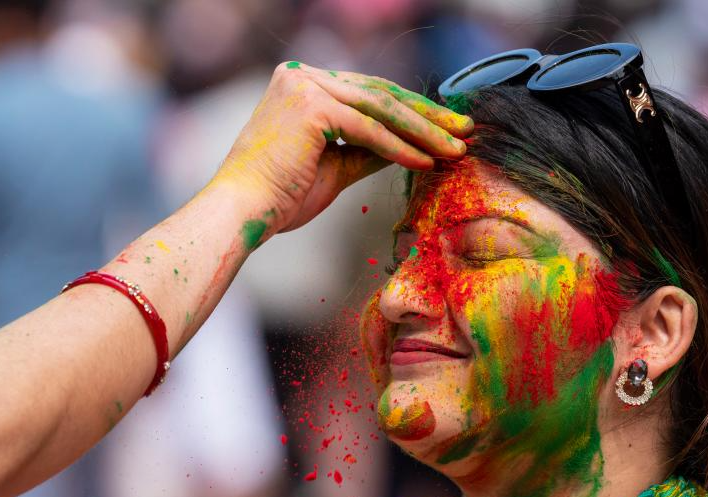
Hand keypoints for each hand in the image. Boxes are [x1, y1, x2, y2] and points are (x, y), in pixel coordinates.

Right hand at [211, 62, 473, 242]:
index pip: (370, 92)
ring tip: (456, 149)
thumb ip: (369, 150)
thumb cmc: (281, 196)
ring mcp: (304, 85)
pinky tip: (428, 161)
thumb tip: (410, 146)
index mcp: (303, 83)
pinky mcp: (311, 106)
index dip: (412, 111)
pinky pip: (369, 128)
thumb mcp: (336, 166)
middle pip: (380, 94)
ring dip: (423, 131)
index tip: (447, 129)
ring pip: (380, 108)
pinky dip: (401, 146)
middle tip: (464, 132)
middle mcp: (302, 74)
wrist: (243, 211)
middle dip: (427, 116)